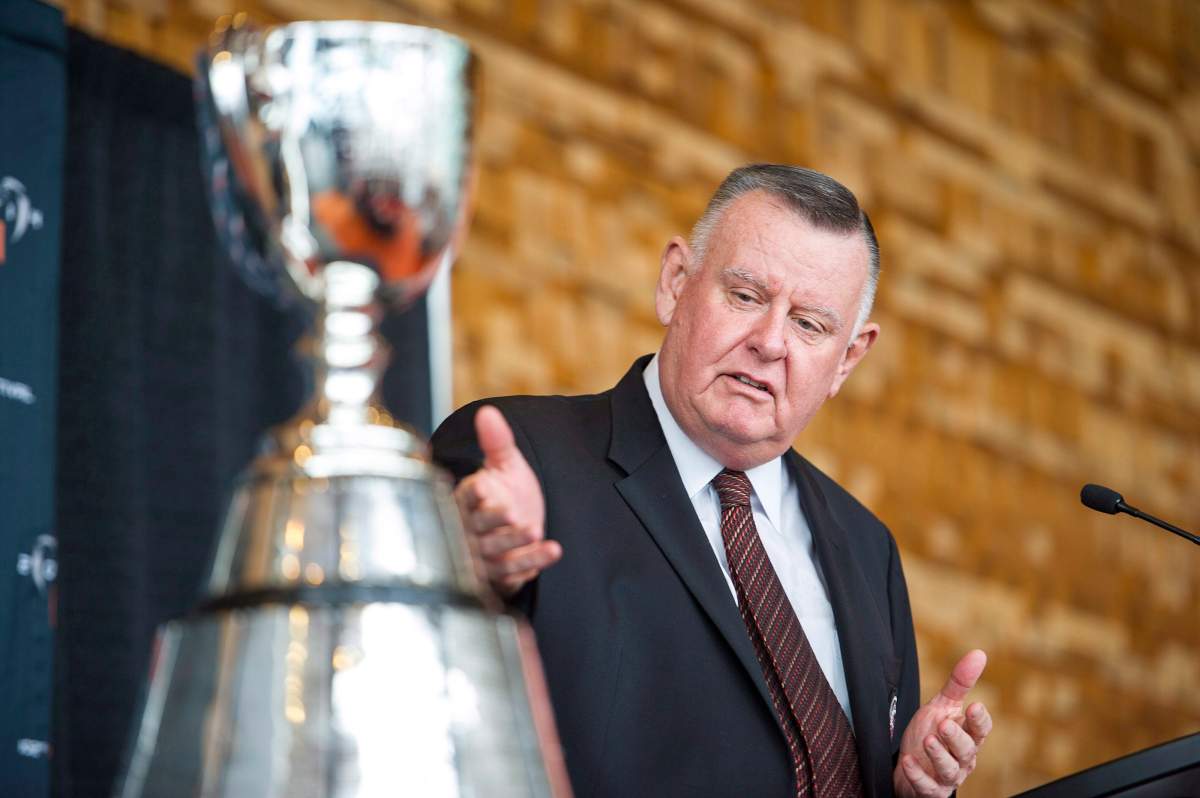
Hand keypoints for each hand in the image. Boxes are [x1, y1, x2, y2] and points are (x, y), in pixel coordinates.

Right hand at [454, 405, 561, 596]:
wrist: (524, 528)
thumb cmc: (507, 493)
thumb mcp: (505, 464)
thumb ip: (497, 440)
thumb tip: (487, 412)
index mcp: (465, 501)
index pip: (463, 499)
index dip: (472, 494)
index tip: (483, 486)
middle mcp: (469, 532)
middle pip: (476, 529)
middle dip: (494, 522)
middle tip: (513, 512)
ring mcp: (484, 557)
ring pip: (495, 554)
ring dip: (515, 544)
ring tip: (536, 530)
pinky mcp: (501, 576)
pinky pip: (515, 573)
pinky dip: (534, 563)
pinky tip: (553, 550)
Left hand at [893, 649, 992, 796]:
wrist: (910, 764)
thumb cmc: (932, 732)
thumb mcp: (942, 705)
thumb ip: (959, 683)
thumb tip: (979, 654)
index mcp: (967, 736)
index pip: (980, 730)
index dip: (979, 720)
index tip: (975, 706)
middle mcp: (962, 758)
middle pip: (966, 750)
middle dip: (956, 737)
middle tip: (944, 723)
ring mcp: (946, 776)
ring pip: (949, 770)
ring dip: (938, 755)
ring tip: (927, 740)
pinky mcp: (930, 789)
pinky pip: (927, 786)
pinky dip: (917, 775)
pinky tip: (908, 761)